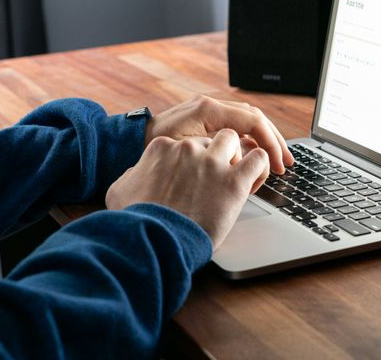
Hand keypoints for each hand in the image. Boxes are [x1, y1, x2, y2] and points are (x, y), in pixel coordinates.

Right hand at [106, 130, 269, 248]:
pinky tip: (253, 180)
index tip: (194, 179)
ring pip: (235, 140)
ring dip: (237, 155)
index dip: (193, 161)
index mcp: (162, 148)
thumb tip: (136, 174)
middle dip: (216, 156)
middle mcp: (188, 149)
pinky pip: (258, 158)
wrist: (154, 241)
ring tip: (235, 176)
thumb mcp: (120, 191)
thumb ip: (133, 176)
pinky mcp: (234, 181)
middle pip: (210, 140)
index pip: (185, 144)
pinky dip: (260, 166)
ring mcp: (212, 162)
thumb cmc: (137, 222)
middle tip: (216, 179)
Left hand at [144, 96, 292, 173]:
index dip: (269, 143)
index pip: (252, 121)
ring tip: (276, 162)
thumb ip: (214, 149)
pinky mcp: (206, 121)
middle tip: (286, 163)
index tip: (276, 164)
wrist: (129, 142)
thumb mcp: (184, 151)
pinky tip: (255, 158)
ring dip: (265, 141)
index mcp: (208, 109)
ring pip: (248, 121)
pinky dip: (250, 141)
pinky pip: (236, 127)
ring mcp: (209, 112)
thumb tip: (246, 156)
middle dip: (274, 141)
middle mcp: (211, 105)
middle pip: (255, 118)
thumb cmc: (152, 148)